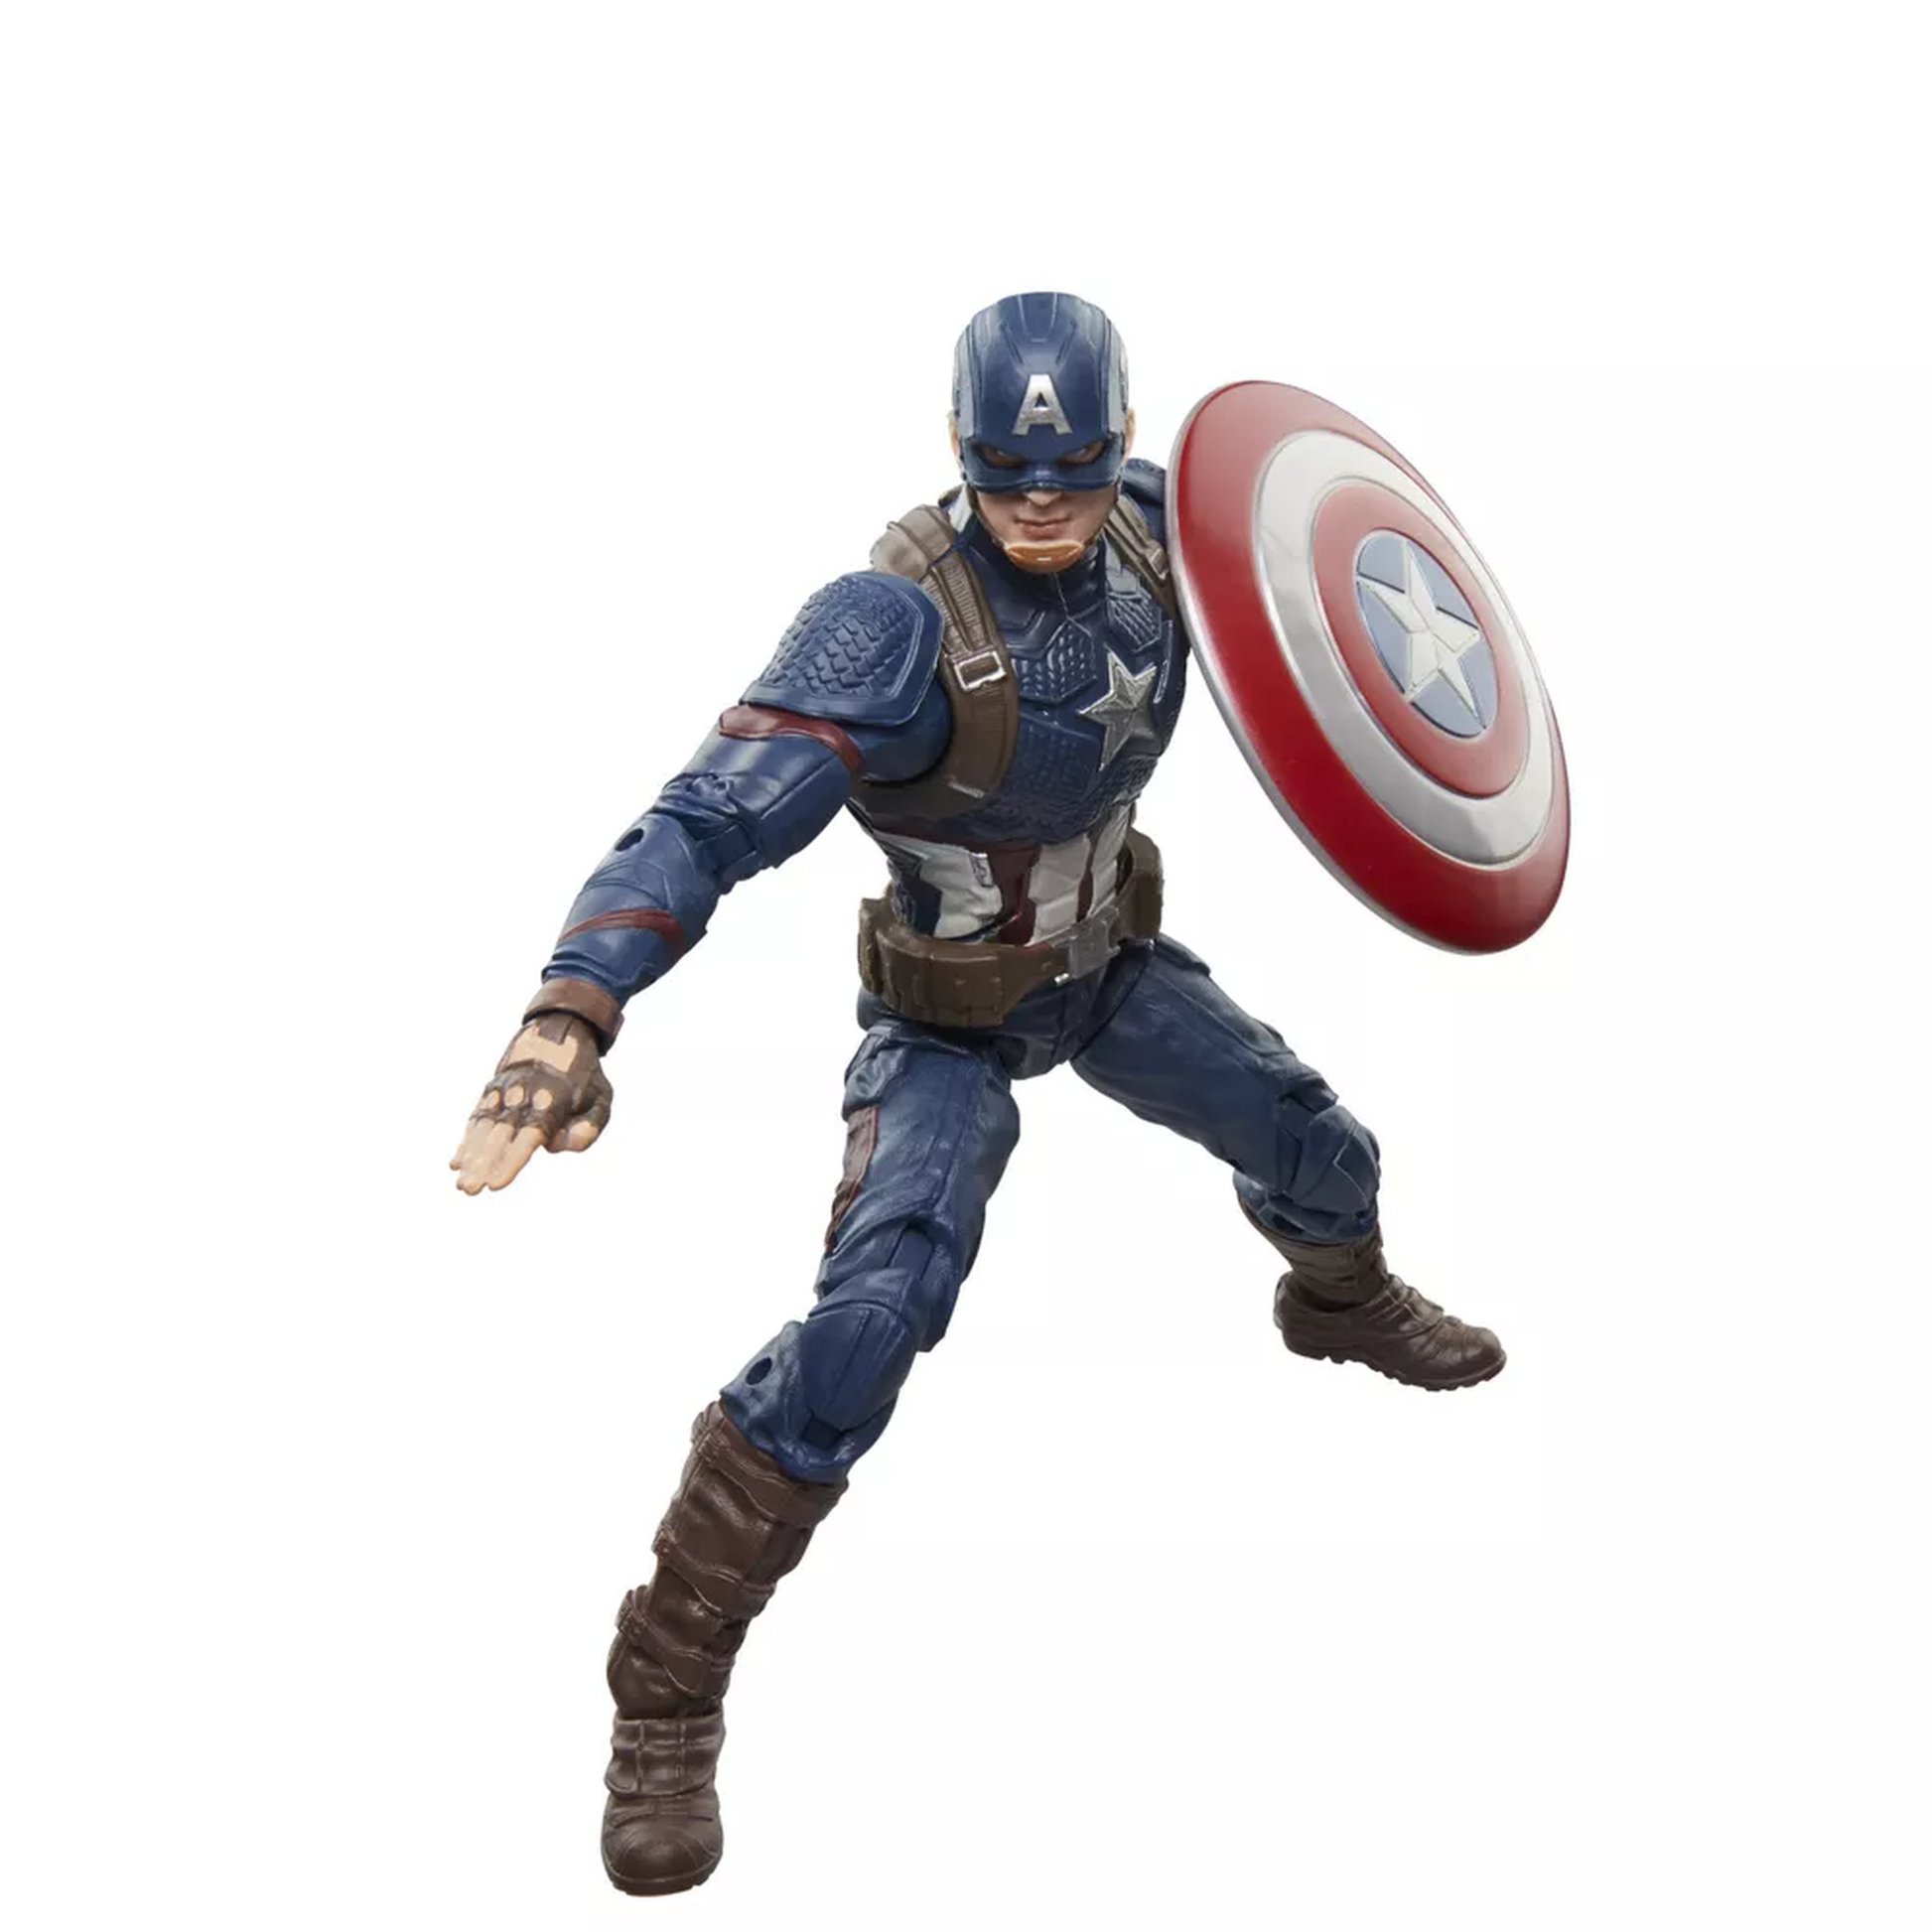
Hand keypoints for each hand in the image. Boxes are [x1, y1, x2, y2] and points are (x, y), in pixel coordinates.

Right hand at [450, 1012, 612, 1193]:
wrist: (559, 1029)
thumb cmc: (584, 1075)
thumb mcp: (601, 1098)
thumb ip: (588, 1128)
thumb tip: (553, 1146)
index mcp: (553, 1099)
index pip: (529, 1135)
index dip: (511, 1160)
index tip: (496, 1185)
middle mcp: (523, 1094)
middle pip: (500, 1134)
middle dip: (483, 1164)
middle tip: (469, 1190)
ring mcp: (504, 1090)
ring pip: (484, 1127)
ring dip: (470, 1156)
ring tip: (461, 1182)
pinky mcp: (493, 1089)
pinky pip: (477, 1117)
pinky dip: (466, 1140)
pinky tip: (455, 1163)